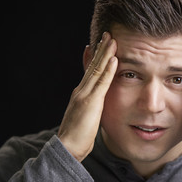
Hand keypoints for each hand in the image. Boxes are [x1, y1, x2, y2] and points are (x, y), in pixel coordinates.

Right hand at [58, 32, 117, 161]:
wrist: (67, 147)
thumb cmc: (77, 136)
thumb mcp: (85, 117)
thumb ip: (90, 106)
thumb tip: (95, 103)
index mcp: (81, 93)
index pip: (90, 71)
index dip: (96, 57)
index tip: (101, 44)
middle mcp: (81, 90)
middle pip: (93, 66)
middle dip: (101, 49)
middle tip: (108, 34)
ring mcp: (84, 95)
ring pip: (96, 70)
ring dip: (105, 53)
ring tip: (112, 39)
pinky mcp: (90, 102)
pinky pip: (102, 83)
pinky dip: (108, 70)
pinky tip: (113, 59)